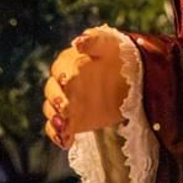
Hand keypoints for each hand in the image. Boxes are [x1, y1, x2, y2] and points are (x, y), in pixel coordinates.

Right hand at [42, 29, 129, 148]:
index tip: (67, 80)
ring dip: (54, 120)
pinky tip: (66, 141)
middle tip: (65, 108)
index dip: (61, 74)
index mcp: (68, 62)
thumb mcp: (109, 44)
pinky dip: (58, 136)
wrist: (131, 77)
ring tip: (64, 127)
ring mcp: (66, 102)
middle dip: (56, 100)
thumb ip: (93, 41)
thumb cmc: (117, 55)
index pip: (59, 68)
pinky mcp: (72, 119)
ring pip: (52, 111)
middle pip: (51, 91)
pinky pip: (58, 129)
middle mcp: (63, 83)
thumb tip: (77, 43)